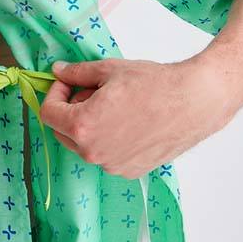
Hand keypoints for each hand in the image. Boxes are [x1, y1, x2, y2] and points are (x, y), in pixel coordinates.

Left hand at [39, 56, 231, 178]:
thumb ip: (76, 73)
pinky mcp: (130, 171)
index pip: (48, 113)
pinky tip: (127, 120)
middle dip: (69, 109)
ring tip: (113, 103)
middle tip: (90, 89)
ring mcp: (113, 165)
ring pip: (84, 144)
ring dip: (88, 124)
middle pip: (62, 131)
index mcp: (84, 126)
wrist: (194, 102)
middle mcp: (94, 152)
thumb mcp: (108, 70)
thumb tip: (57, 72)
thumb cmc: (152, 83)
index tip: (67, 81)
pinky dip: (107, 138)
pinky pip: (106, 154)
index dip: (54, 93)